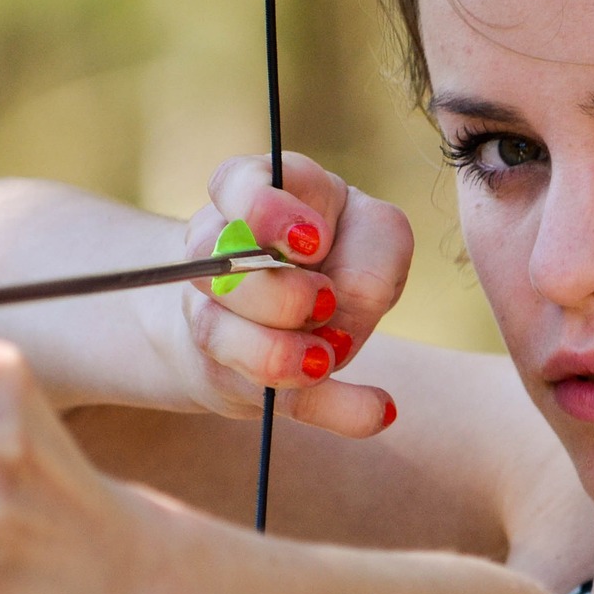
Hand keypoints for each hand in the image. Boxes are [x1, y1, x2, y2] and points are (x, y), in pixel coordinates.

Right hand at [169, 151, 413, 438]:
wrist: (290, 314)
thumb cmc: (343, 255)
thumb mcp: (376, 236)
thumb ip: (374, 253)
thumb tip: (346, 303)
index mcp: (254, 194)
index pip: (233, 183)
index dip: (267, 213)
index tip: (313, 243)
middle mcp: (219, 250)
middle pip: (216, 264)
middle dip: (276, 292)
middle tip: (325, 302)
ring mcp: (214, 314)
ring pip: (218, 334)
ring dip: (277, 354)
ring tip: (327, 359)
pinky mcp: (235, 376)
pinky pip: (271, 396)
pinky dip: (332, 408)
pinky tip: (378, 410)